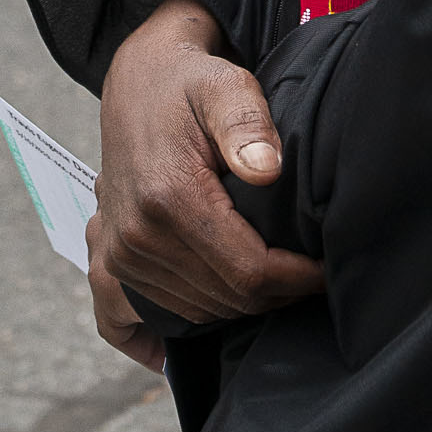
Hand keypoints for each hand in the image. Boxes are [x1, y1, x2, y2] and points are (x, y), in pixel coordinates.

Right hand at [86, 0, 325, 370]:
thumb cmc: (192, 83)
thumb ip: (247, 122)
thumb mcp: (225, 85)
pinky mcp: (106, 258)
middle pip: (224, 299)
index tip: (325, 269)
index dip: (296, 280)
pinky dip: (148, 340)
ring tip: (271, 282)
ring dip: (235, 306)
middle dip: (274, 295)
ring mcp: (116, 252)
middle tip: (307, 275)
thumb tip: (266, 170)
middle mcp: (135, 235)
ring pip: (192, 312)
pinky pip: (119, 321)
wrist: (139, 80)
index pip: (248, 272)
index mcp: (167, 197)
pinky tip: (172, 351)